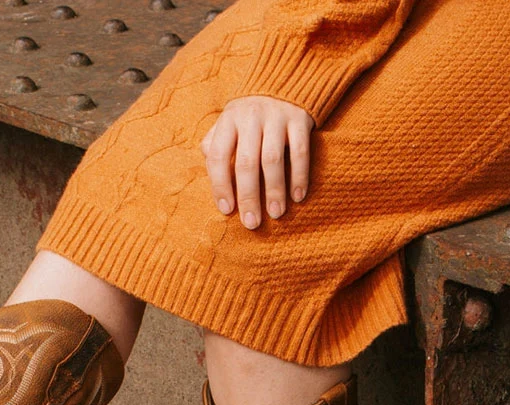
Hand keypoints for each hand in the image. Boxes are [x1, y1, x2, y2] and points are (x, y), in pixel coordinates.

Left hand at [201, 96, 314, 229]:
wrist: (286, 75)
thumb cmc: (250, 112)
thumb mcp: (228, 121)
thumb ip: (215, 143)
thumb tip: (208, 170)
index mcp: (228, 120)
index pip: (218, 156)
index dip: (220, 185)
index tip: (227, 210)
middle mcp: (250, 117)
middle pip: (246, 163)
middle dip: (248, 196)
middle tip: (252, 222)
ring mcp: (276, 117)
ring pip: (272, 159)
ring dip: (274, 190)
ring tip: (276, 213)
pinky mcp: (300, 118)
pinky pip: (300, 151)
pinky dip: (300, 175)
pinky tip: (298, 196)